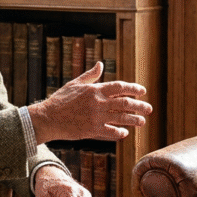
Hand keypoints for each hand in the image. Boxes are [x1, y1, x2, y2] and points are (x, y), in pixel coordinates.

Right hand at [28, 62, 150, 142]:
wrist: (48, 118)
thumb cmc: (61, 99)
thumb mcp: (75, 84)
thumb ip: (90, 75)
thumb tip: (101, 64)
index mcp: (95, 90)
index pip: (119, 87)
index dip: (133, 89)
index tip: (142, 91)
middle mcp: (98, 103)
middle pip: (125, 103)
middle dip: (139, 106)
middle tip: (149, 109)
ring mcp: (95, 118)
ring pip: (121, 118)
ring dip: (134, 120)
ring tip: (142, 121)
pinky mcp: (91, 130)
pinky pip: (110, 132)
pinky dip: (120, 132)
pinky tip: (125, 132)